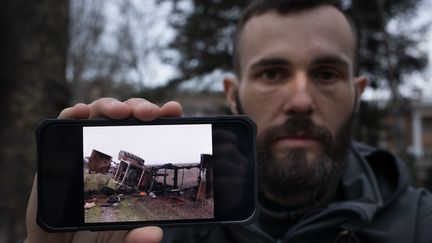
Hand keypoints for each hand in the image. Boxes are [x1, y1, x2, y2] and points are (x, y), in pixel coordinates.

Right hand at [25, 98, 182, 242]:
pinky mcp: (62, 148)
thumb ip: (135, 236)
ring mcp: (87, 143)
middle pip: (128, 114)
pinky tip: (80, 112)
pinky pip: (66, 123)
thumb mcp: (119, 234)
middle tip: (150, 113)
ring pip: (101, 112)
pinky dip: (72, 113)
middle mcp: (111, 146)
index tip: (174, 110)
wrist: (59, 239)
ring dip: (112, 106)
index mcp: (132, 160)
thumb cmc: (94, 229)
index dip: (163, 116)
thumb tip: (155, 234)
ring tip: (121, 112)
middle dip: (140, 108)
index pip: (151, 130)